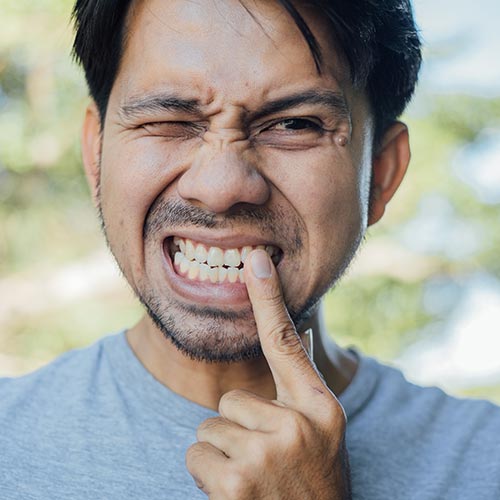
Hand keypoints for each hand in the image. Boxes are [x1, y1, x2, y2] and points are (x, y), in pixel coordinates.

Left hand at [186, 249, 350, 498]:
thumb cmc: (314, 483)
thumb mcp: (322, 433)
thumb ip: (302, 386)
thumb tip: (298, 333)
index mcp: (320, 408)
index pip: (287, 342)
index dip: (269, 298)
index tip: (255, 259)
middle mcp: (296, 425)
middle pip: (231, 399)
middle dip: (238, 429)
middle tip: (264, 461)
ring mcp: (266, 454)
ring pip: (209, 427)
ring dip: (223, 453)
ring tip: (252, 479)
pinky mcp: (234, 482)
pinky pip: (195, 454)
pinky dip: (206, 475)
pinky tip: (235, 494)